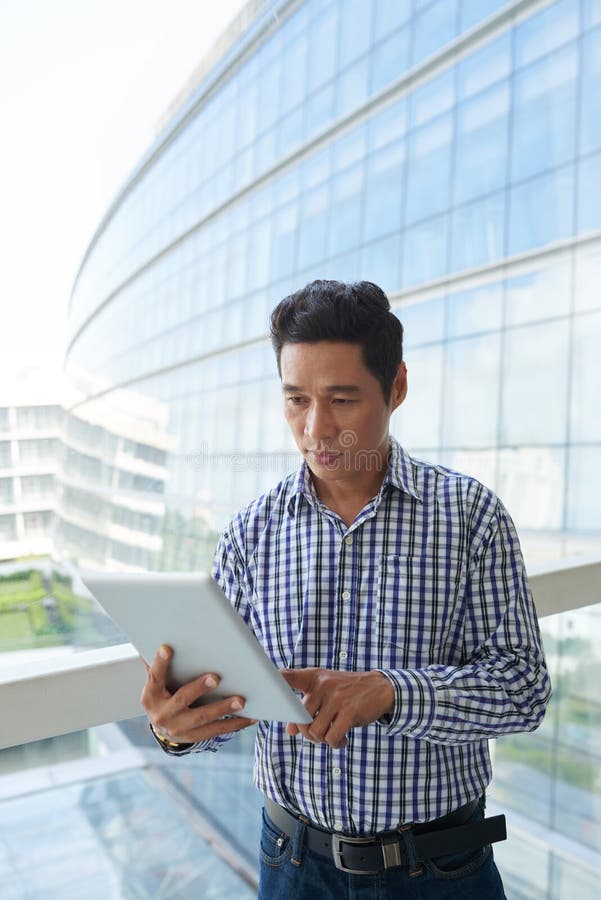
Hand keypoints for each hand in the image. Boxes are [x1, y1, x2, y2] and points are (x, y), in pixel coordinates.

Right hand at [140, 644, 256, 743]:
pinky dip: (235, 724)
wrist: (162, 728)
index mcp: (151, 695)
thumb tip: (163, 637)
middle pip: (182, 699)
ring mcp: (178, 728)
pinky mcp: (194, 737)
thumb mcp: (158, 681)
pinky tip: (250, 717)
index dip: (160, 663)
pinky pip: (217, 730)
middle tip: (216, 678)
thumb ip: (161, 663)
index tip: (167, 648)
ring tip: (240, 700)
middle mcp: (163, 714)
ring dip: (223, 708)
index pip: (155, 677)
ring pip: (203, 718)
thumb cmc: (163, 694)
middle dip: (199, 688)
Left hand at [280, 668, 393, 749]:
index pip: (289, 676)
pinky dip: (336, 743)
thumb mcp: (326, 694)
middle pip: (301, 719)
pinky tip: (343, 739)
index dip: (275, 682)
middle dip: (309, 734)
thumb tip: (290, 730)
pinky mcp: (349, 711)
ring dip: (323, 741)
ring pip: (316, 732)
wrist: (380, 688)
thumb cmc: (348, 692)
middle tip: (319, 735)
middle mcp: (323, 686)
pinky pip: (332, 738)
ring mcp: (336, 698)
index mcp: (314, 678)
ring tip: (332, 736)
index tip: (264, 688)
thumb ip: (307, 708)